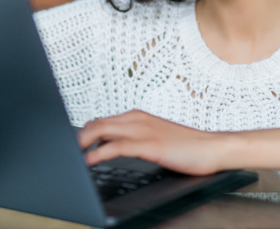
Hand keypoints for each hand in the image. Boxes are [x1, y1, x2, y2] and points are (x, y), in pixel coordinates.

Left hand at [78, 110, 225, 175]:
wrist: (213, 149)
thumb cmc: (188, 147)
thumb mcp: (156, 140)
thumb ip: (136, 141)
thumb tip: (114, 149)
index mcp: (138, 117)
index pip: (101, 120)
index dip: (84, 133)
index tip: (73, 147)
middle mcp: (138, 119)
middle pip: (96, 123)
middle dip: (77, 138)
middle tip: (66, 154)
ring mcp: (143, 130)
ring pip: (100, 130)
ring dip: (82, 144)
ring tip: (71, 157)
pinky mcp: (149, 145)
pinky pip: (115, 147)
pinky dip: (97, 154)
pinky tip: (88, 162)